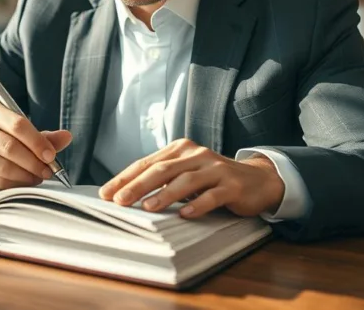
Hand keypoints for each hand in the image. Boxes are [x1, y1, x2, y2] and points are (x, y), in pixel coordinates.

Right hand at [0, 101, 71, 188]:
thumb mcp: (16, 131)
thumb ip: (42, 136)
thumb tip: (67, 137)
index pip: (18, 125)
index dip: (37, 142)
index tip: (51, 156)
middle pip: (11, 147)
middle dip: (34, 162)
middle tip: (48, 172)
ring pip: (4, 166)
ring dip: (26, 176)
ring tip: (38, 178)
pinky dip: (14, 185)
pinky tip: (23, 184)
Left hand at [98, 139, 283, 218]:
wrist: (257, 180)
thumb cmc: (213, 179)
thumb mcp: (186, 173)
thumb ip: (163, 178)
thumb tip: (125, 194)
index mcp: (180, 149)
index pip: (147, 163)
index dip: (125, 178)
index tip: (106, 194)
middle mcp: (196, 154)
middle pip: (162, 169)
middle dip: (138, 185)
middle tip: (119, 201)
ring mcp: (215, 168)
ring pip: (186, 180)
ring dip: (165, 194)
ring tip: (148, 207)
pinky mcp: (232, 185)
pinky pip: (213, 195)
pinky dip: (198, 204)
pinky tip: (185, 214)